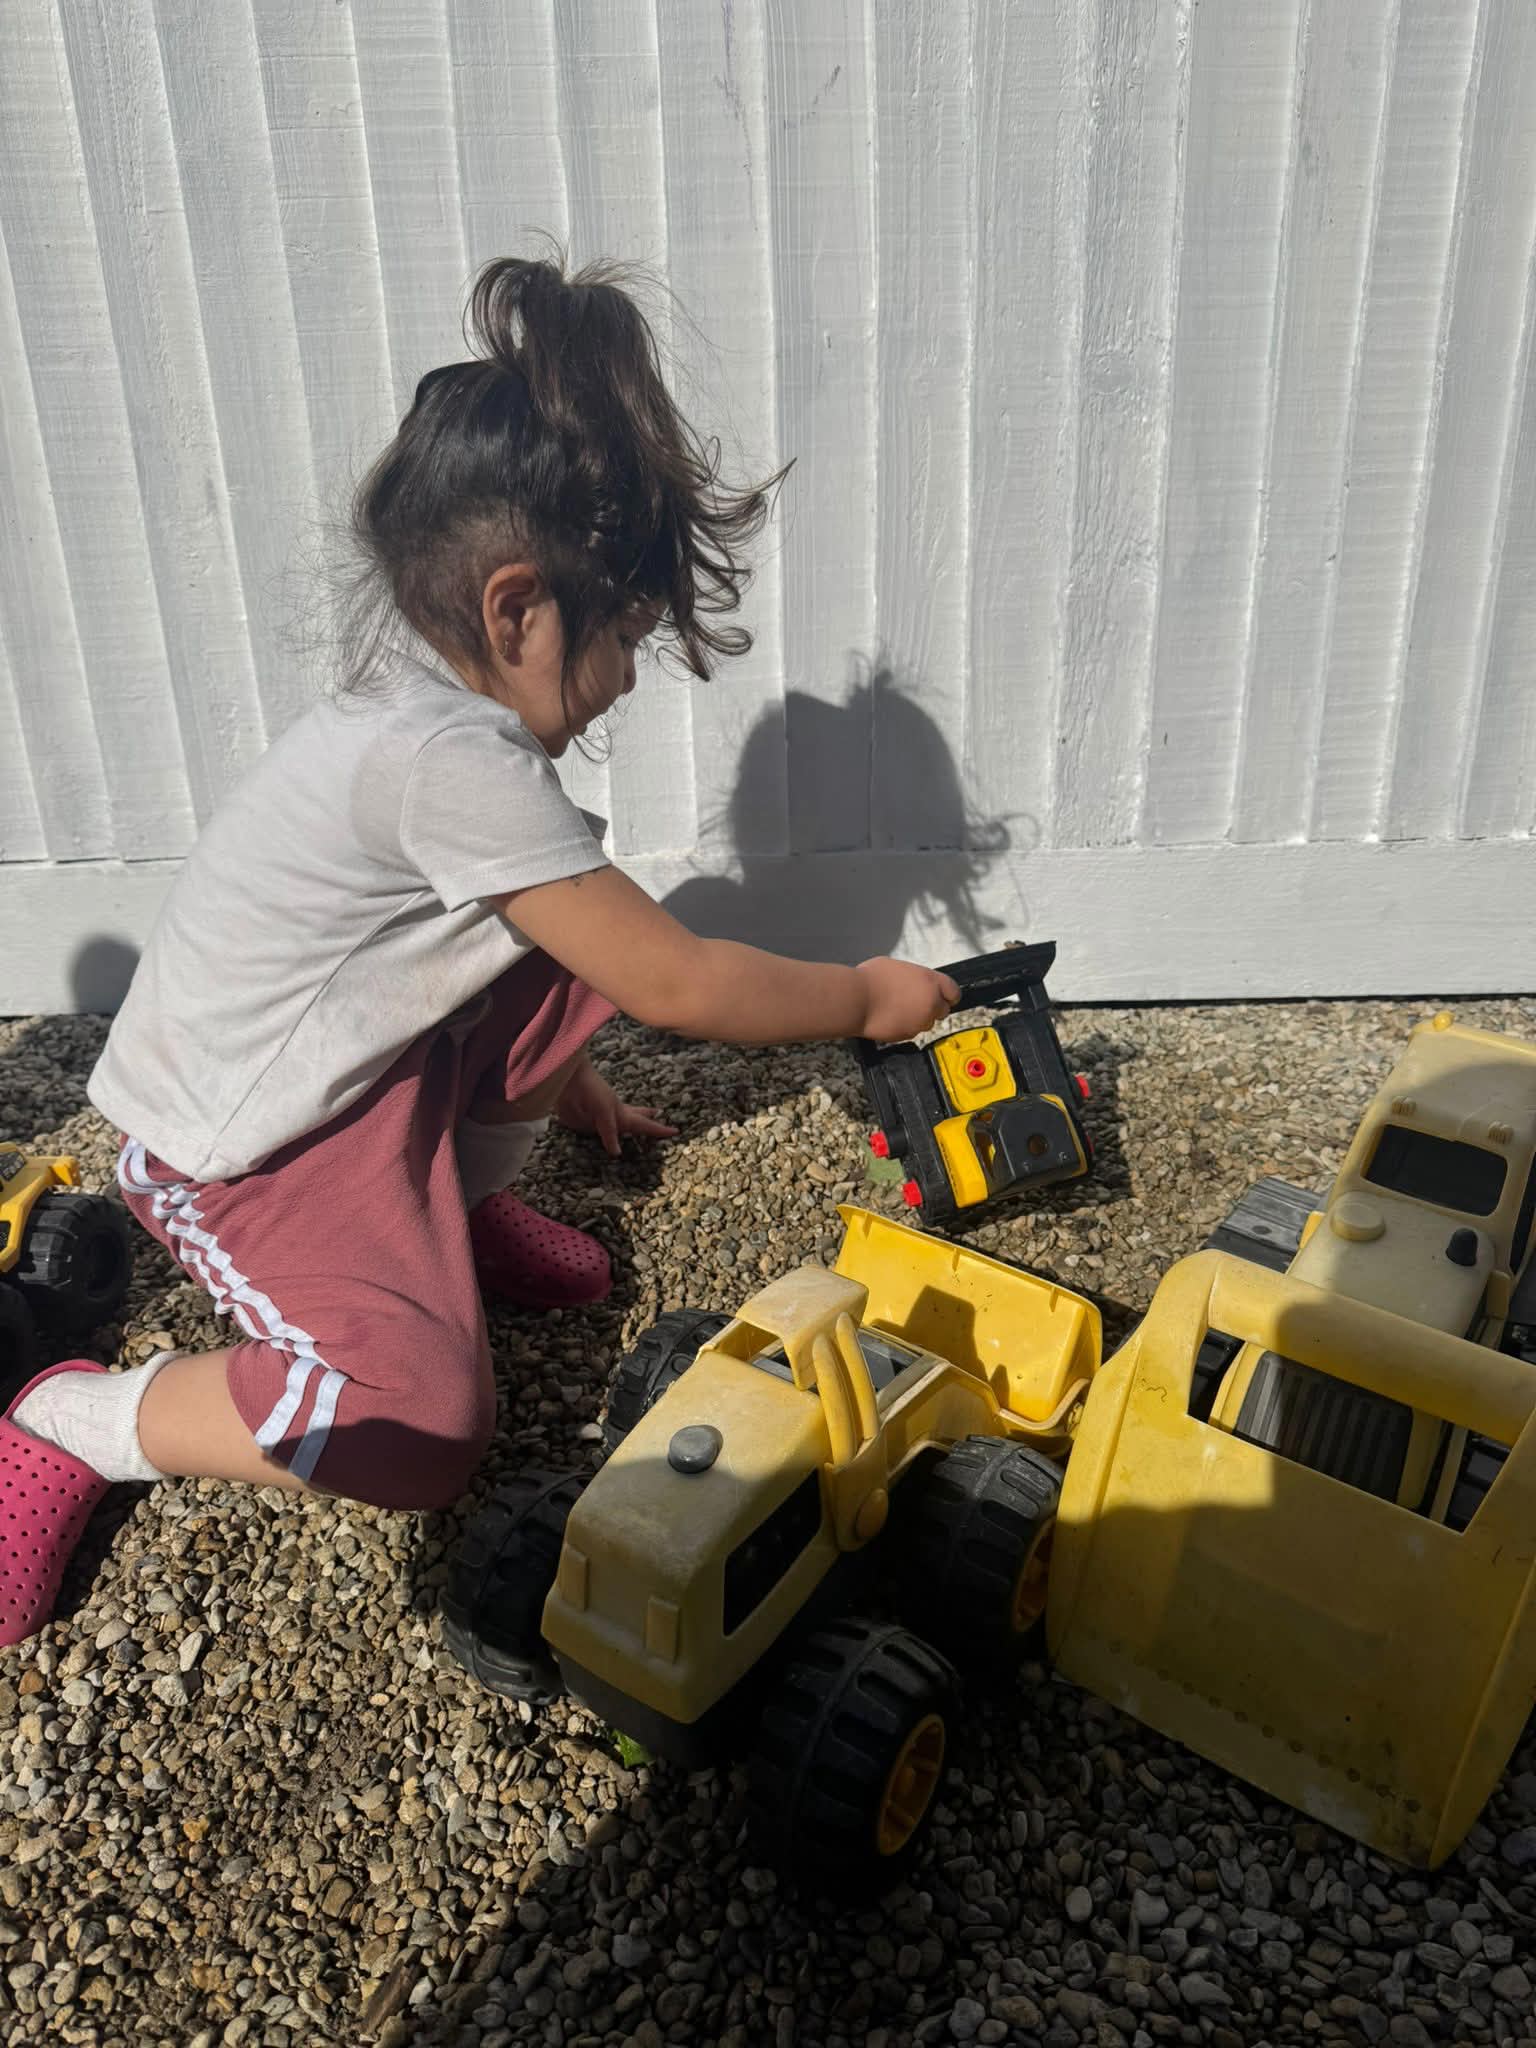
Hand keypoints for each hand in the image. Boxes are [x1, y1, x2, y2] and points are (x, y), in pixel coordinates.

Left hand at [554, 1058, 677, 1157]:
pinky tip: (602, 1134)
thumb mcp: (604, 1110)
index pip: (645, 1125)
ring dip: (628, 1125)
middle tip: (660, 1115)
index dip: (659, 1130)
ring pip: (617, 1126)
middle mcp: (614, 1117)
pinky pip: (596, 1133)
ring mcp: (599, 1120)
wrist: (567, 1080)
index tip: (675, 1131)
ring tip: (636, 1123)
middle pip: (635, 1118)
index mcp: (622, 1114)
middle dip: (648, 1119)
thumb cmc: (591, 1090)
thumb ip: (610, 1132)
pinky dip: (603, 1136)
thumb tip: (617, 1153)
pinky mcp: (582, 1124)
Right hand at [854, 958, 960, 1041]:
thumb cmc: (871, 980)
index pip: (954, 992)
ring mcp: (919, 1022)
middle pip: (943, 1010)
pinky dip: (904, 1026)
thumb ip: (915, 977)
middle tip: (916, 1002)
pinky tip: (890, 1017)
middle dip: (932, 1007)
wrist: (856, 1000)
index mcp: (931, 982)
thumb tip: (915, 982)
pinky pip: (911, 1031)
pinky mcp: (907, 1035)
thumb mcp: (898, 967)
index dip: (947, 994)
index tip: (943, 996)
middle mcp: (930, 1003)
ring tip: (898, 1008)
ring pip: (926, 1023)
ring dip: (918, 1018)